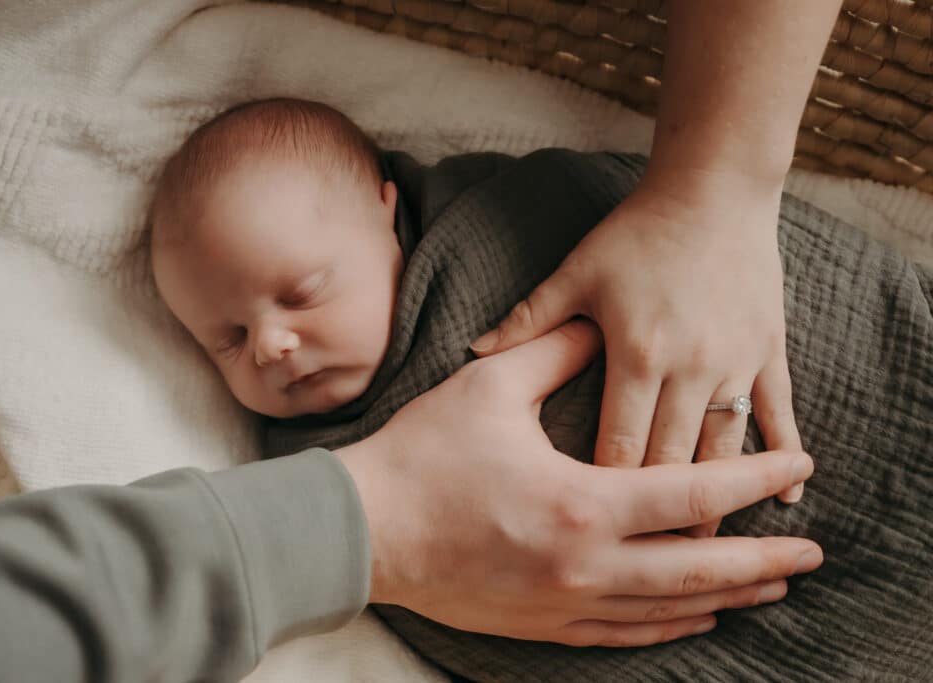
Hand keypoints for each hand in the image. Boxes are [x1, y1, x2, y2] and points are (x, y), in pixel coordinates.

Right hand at [338, 320, 820, 646]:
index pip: (693, 494)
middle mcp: (584, 565)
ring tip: (770, 587)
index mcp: (580, 503)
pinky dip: (668, 625)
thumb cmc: (422, 457)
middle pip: (698, 569)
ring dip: (726, 597)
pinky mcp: (541, 623)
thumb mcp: (488, 389)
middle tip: (811, 554)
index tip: (798, 471)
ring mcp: (564, 602)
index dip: (754, 480)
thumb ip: (551, 353)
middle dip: (763, 561)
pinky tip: (693, 616)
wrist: (363, 529)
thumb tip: (593, 327)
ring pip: (667, 609)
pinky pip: (623, 633)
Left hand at [470, 172, 801, 535]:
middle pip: (671, 459)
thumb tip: (474, 348)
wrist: (713, 190)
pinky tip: (788, 494)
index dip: (607, 493)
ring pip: (724, 448)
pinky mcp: (767, 349)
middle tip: (644, 563)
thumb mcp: (576, 271)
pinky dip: (782, 453)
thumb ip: (529, 320)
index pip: (619, 444)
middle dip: (658, 516)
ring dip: (718, 500)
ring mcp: (733, 361)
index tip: (591, 537)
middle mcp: (687, 367)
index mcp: (635, 354)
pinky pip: (778, 410)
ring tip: (708, 552)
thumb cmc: (637, 233)